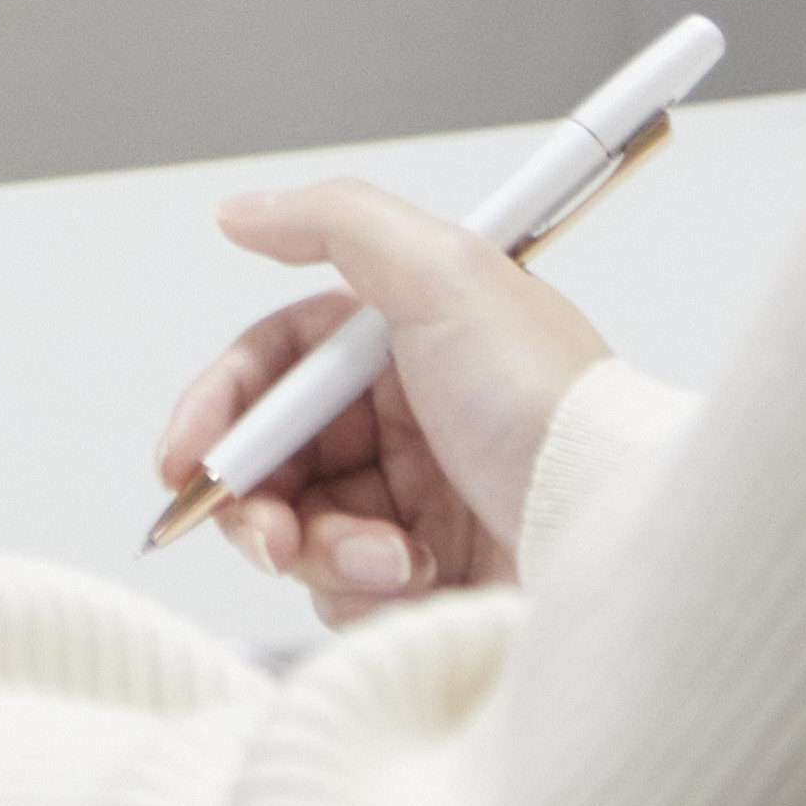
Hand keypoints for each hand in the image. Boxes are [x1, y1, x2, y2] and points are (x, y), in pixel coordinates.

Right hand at [153, 177, 612, 619]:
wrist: (619, 534)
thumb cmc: (551, 407)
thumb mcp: (445, 274)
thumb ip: (335, 222)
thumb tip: (240, 213)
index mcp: (404, 345)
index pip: (274, 368)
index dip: (219, 410)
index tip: (185, 459)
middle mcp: (405, 422)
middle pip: (274, 458)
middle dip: (256, 497)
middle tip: (265, 532)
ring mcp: (416, 505)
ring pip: (300, 531)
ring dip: (324, 548)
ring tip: (389, 556)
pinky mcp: (430, 579)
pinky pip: (344, 592)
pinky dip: (366, 590)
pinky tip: (420, 579)